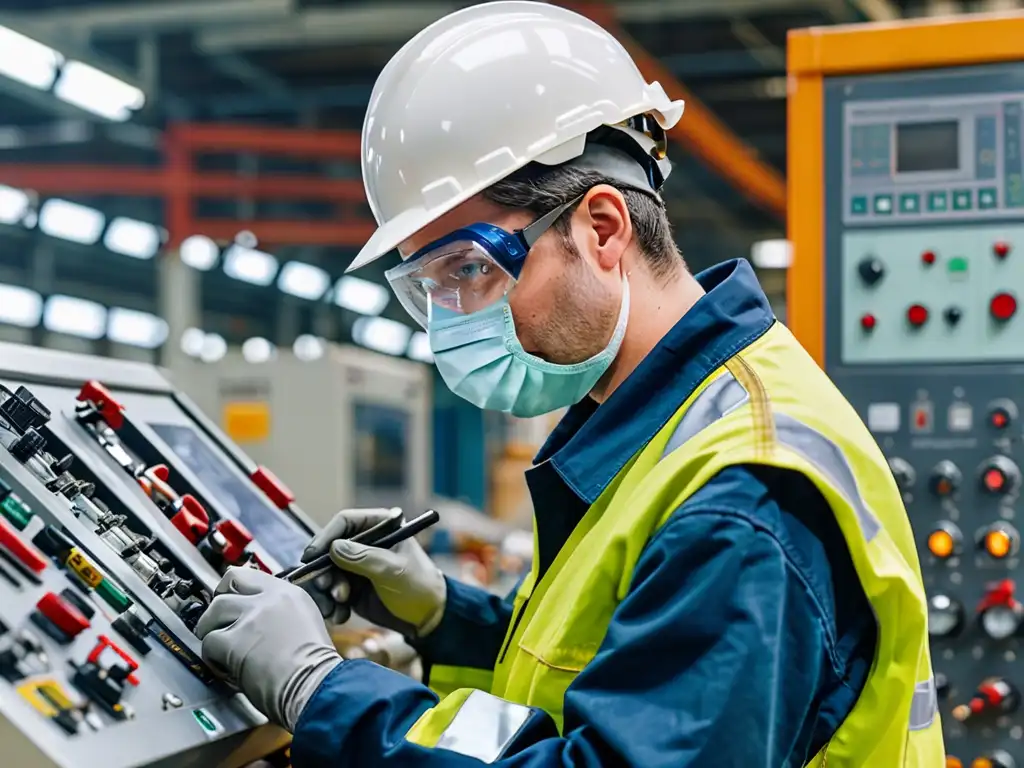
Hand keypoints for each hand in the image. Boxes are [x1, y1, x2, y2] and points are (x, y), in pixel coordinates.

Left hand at [196, 568, 341, 731]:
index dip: (232, 591)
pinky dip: (213, 659)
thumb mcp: (305, 624)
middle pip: (224, 590)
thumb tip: (255, 619)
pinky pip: (208, 644)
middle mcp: (268, 599)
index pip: (246, 575)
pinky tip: (228, 669)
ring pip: (211, 614)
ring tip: (223, 652)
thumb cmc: (314, 668)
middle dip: (217, 610)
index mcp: (288, 593)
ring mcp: (250, 618)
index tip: (229, 603)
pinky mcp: (234, 642)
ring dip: (212, 634)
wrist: (316, 686)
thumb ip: (278, 614)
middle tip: (219, 627)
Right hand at [302, 507, 446, 637]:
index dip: (326, 536)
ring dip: (326, 591)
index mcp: (380, 526)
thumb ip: (364, 558)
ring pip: (327, 572)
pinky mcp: (352, 587)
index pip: (345, 522)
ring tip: (336, 607)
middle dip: (323, 570)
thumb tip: (334, 548)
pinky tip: (340, 615)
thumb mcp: (394, 570)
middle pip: (329, 548)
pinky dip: (331, 604)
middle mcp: (365, 543)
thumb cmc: (419, 586)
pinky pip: (331, 592)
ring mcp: (356, 565)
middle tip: (326, 587)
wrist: (428, 617)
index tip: (313, 556)